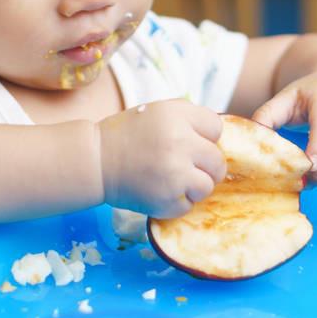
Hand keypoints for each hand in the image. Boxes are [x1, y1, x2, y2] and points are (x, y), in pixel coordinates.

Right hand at [96, 99, 226, 218]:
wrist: (95, 161)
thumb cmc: (129, 135)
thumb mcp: (160, 111)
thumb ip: (190, 118)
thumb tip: (220, 138)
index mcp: (178, 115)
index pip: (216, 128)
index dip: (204, 136)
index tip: (187, 140)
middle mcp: (180, 142)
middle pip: (218, 161)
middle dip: (204, 165)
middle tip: (182, 165)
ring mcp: (175, 173)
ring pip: (207, 186)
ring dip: (192, 186)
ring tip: (169, 178)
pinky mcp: (167, 200)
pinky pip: (189, 205)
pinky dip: (176, 202)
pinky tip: (158, 190)